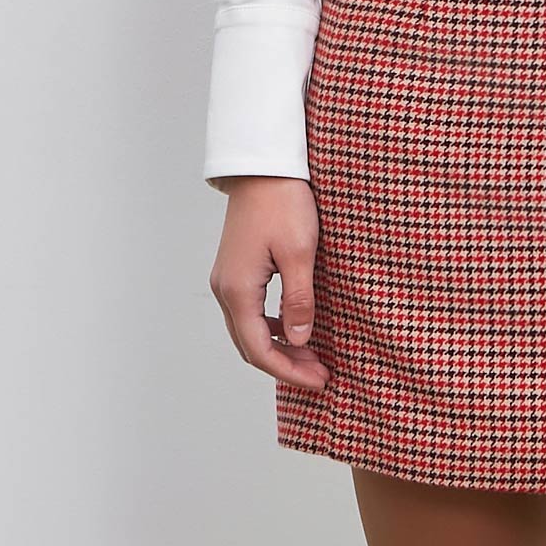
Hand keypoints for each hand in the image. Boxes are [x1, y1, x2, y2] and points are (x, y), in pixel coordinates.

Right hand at [208, 177, 330, 393]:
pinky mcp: (235, 269)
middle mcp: (225, 289)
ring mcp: (227, 279)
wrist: (264, 166)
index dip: (289, 371)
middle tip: (320, 374)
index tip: (319, 380)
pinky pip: (248, 312)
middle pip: (250, 346)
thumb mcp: (300, 252)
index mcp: (238, 289)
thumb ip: (299, 300)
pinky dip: (270, 328)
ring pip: (247, 330)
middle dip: (285, 365)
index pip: (259, 350)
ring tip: (312, 356)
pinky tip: (293, 327)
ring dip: (278, 347)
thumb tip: (300, 340)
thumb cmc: (283, 201)